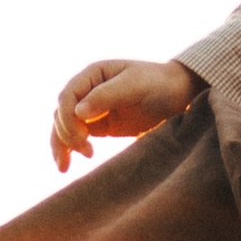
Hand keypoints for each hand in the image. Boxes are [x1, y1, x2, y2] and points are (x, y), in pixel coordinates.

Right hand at [51, 57, 196, 173]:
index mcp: (93, 74)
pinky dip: (69, 149)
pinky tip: (69, 163)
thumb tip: (77, 112)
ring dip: (62, 145)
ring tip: (65, 167)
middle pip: (61, 114)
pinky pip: (76, 137)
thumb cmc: (158, 84)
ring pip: (63, 127)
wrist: (179, 96)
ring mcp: (92, 109)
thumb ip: (106, 96)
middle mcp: (88, 90)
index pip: (67, 96)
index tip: (82, 137)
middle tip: (88, 151)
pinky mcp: (99, 126)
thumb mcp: (134, 85)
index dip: (68, 118)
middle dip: (67, 134)